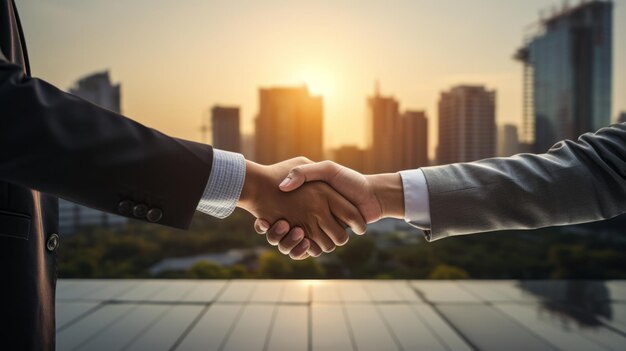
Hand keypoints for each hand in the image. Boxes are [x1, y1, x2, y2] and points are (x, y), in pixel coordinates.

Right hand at [238, 158, 366, 259]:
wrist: (373, 197)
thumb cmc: (350, 181)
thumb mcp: (327, 170)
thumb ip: (305, 173)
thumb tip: (283, 186)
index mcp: (304, 200)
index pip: (276, 212)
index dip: (266, 219)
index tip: (261, 219)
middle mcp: (308, 215)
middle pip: (281, 231)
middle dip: (274, 233)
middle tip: (268, 226)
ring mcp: (316, 228)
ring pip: (292, 243)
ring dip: (287, 243)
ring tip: (283, 233)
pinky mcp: (325, 239)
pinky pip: (308, 250)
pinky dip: (302, 251)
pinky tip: (301, 244)